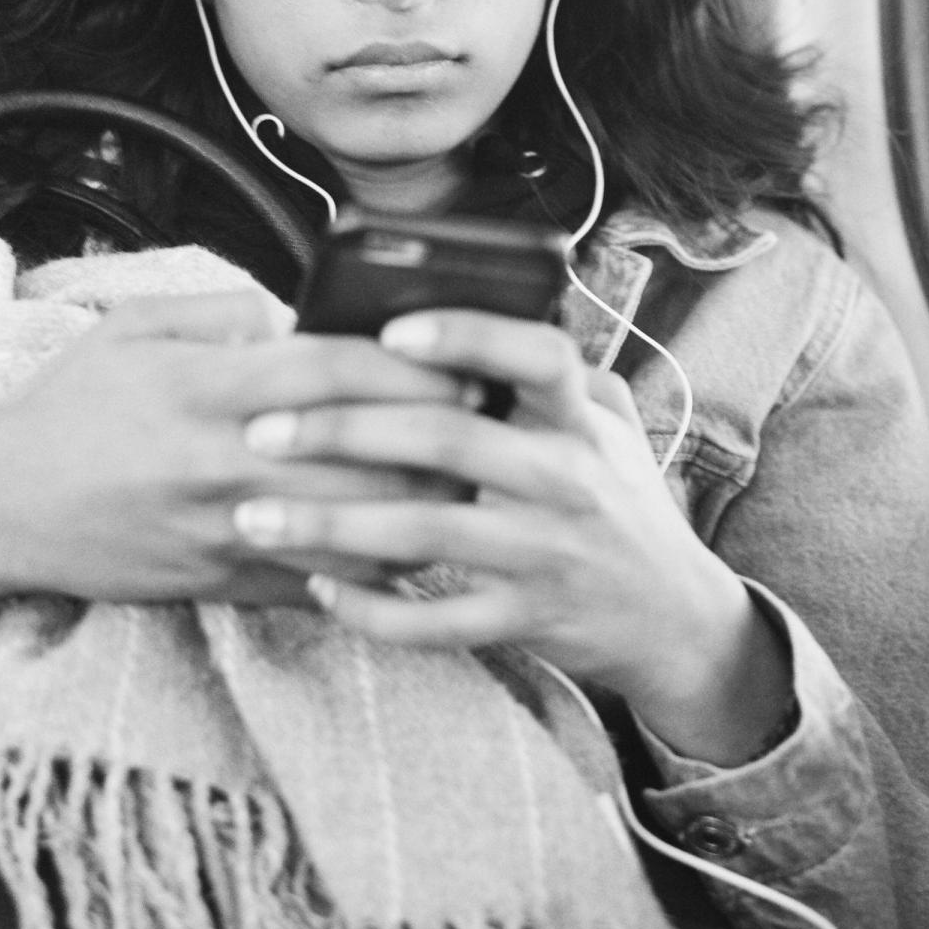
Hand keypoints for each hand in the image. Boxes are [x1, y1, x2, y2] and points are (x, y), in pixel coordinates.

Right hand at [0, 291, 476, 623]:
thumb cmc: (68, 407)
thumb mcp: (131, 327)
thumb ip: (221, 310)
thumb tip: (297, 314)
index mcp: (205, 389)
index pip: (331, 373)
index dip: (408, 366)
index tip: (463, 359)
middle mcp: (221, 463)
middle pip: (360, 454)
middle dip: (437, 440)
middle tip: (492, 423)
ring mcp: (221, 532)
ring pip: (351, 528)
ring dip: (420, 510)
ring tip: (469, 484)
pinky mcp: (217, 583)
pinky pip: (316, 584)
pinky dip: (372, 567)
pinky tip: (413, 545)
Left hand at [231, 309, 793, 764]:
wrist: (675, 618)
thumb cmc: (620, 500)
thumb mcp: (611, 424)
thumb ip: (553, 374)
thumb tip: (464, 309)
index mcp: (579, 418)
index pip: (532, 355)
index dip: (462, 337)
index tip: (388, 332)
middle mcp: (565, 478)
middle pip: (445, 440)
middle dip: (342, 431)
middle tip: (262, 428)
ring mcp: (545, 554)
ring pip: (422, 534)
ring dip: (328, 524)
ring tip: (254, 515)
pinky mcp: (525, 619)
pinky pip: (434, 619)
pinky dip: (370, 608)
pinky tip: (319, 588)